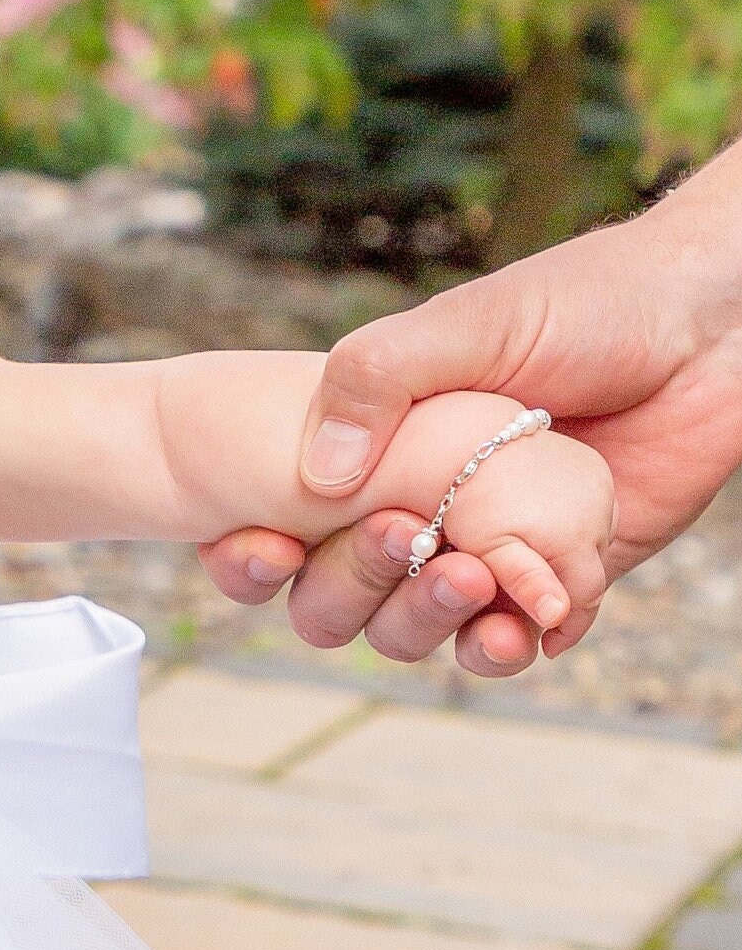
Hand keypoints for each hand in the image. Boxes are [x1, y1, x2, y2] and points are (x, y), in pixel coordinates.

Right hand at [198, 141, 741, 669]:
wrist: (716, 325)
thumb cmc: (589, 302)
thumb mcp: (463, 323)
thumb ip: (373, 381)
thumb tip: (315, 479)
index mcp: (376, 452)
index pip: (280, 528)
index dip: (254, 559)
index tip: (267, 549)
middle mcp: (420, 510)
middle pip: (338, 600)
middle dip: (352, 590)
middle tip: (402, 538)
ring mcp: (487, 551)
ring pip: (414, 634)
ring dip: (425, 627)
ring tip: (474, 585)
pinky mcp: (560, 581)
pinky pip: (508, 643)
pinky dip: (504, 647)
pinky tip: (521, 623)